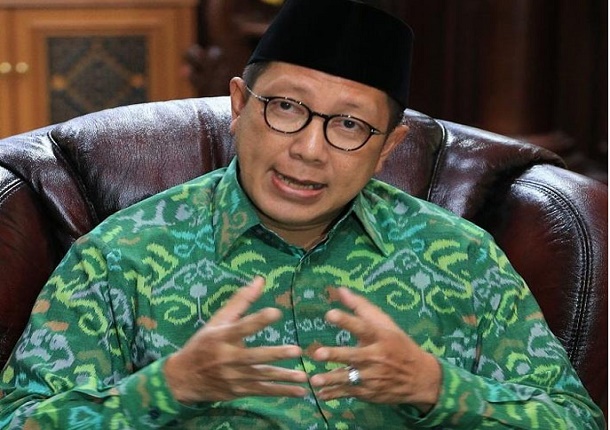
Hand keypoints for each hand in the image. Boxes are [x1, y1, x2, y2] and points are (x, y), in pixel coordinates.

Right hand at [164, 276, 307, 402]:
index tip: (276, 312)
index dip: (258, 320)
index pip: (242, 327)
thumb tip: (261, 280)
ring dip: (284, 377)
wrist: (183, 378)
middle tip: (296, 350)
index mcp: (222, 337)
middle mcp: (228, 357)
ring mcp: (234, 376)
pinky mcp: (239, 390)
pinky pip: (263, 391)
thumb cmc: (203, 344)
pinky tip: (300, 391)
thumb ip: (240, 301)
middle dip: (275, 354)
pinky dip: (282, 392)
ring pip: (262, 376)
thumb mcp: (217, 321)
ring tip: (304, 376)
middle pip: (254, 356)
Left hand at [309, 287, 440, 412]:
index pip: (362, 326)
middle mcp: (376, 357)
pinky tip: (321, 394)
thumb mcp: (386, 324)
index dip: (346, 320)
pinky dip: (334, 395)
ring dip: (331, 379)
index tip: (329, 314)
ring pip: (349, 378)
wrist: (420, 377)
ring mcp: (372, 377)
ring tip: (315, 380)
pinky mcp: (369, 392)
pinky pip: (349, 393)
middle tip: (318, 354)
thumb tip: (340, 290)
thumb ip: (361, 307)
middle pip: (353, 355)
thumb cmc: (398, 345)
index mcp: (380, 337)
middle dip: (335, 355)